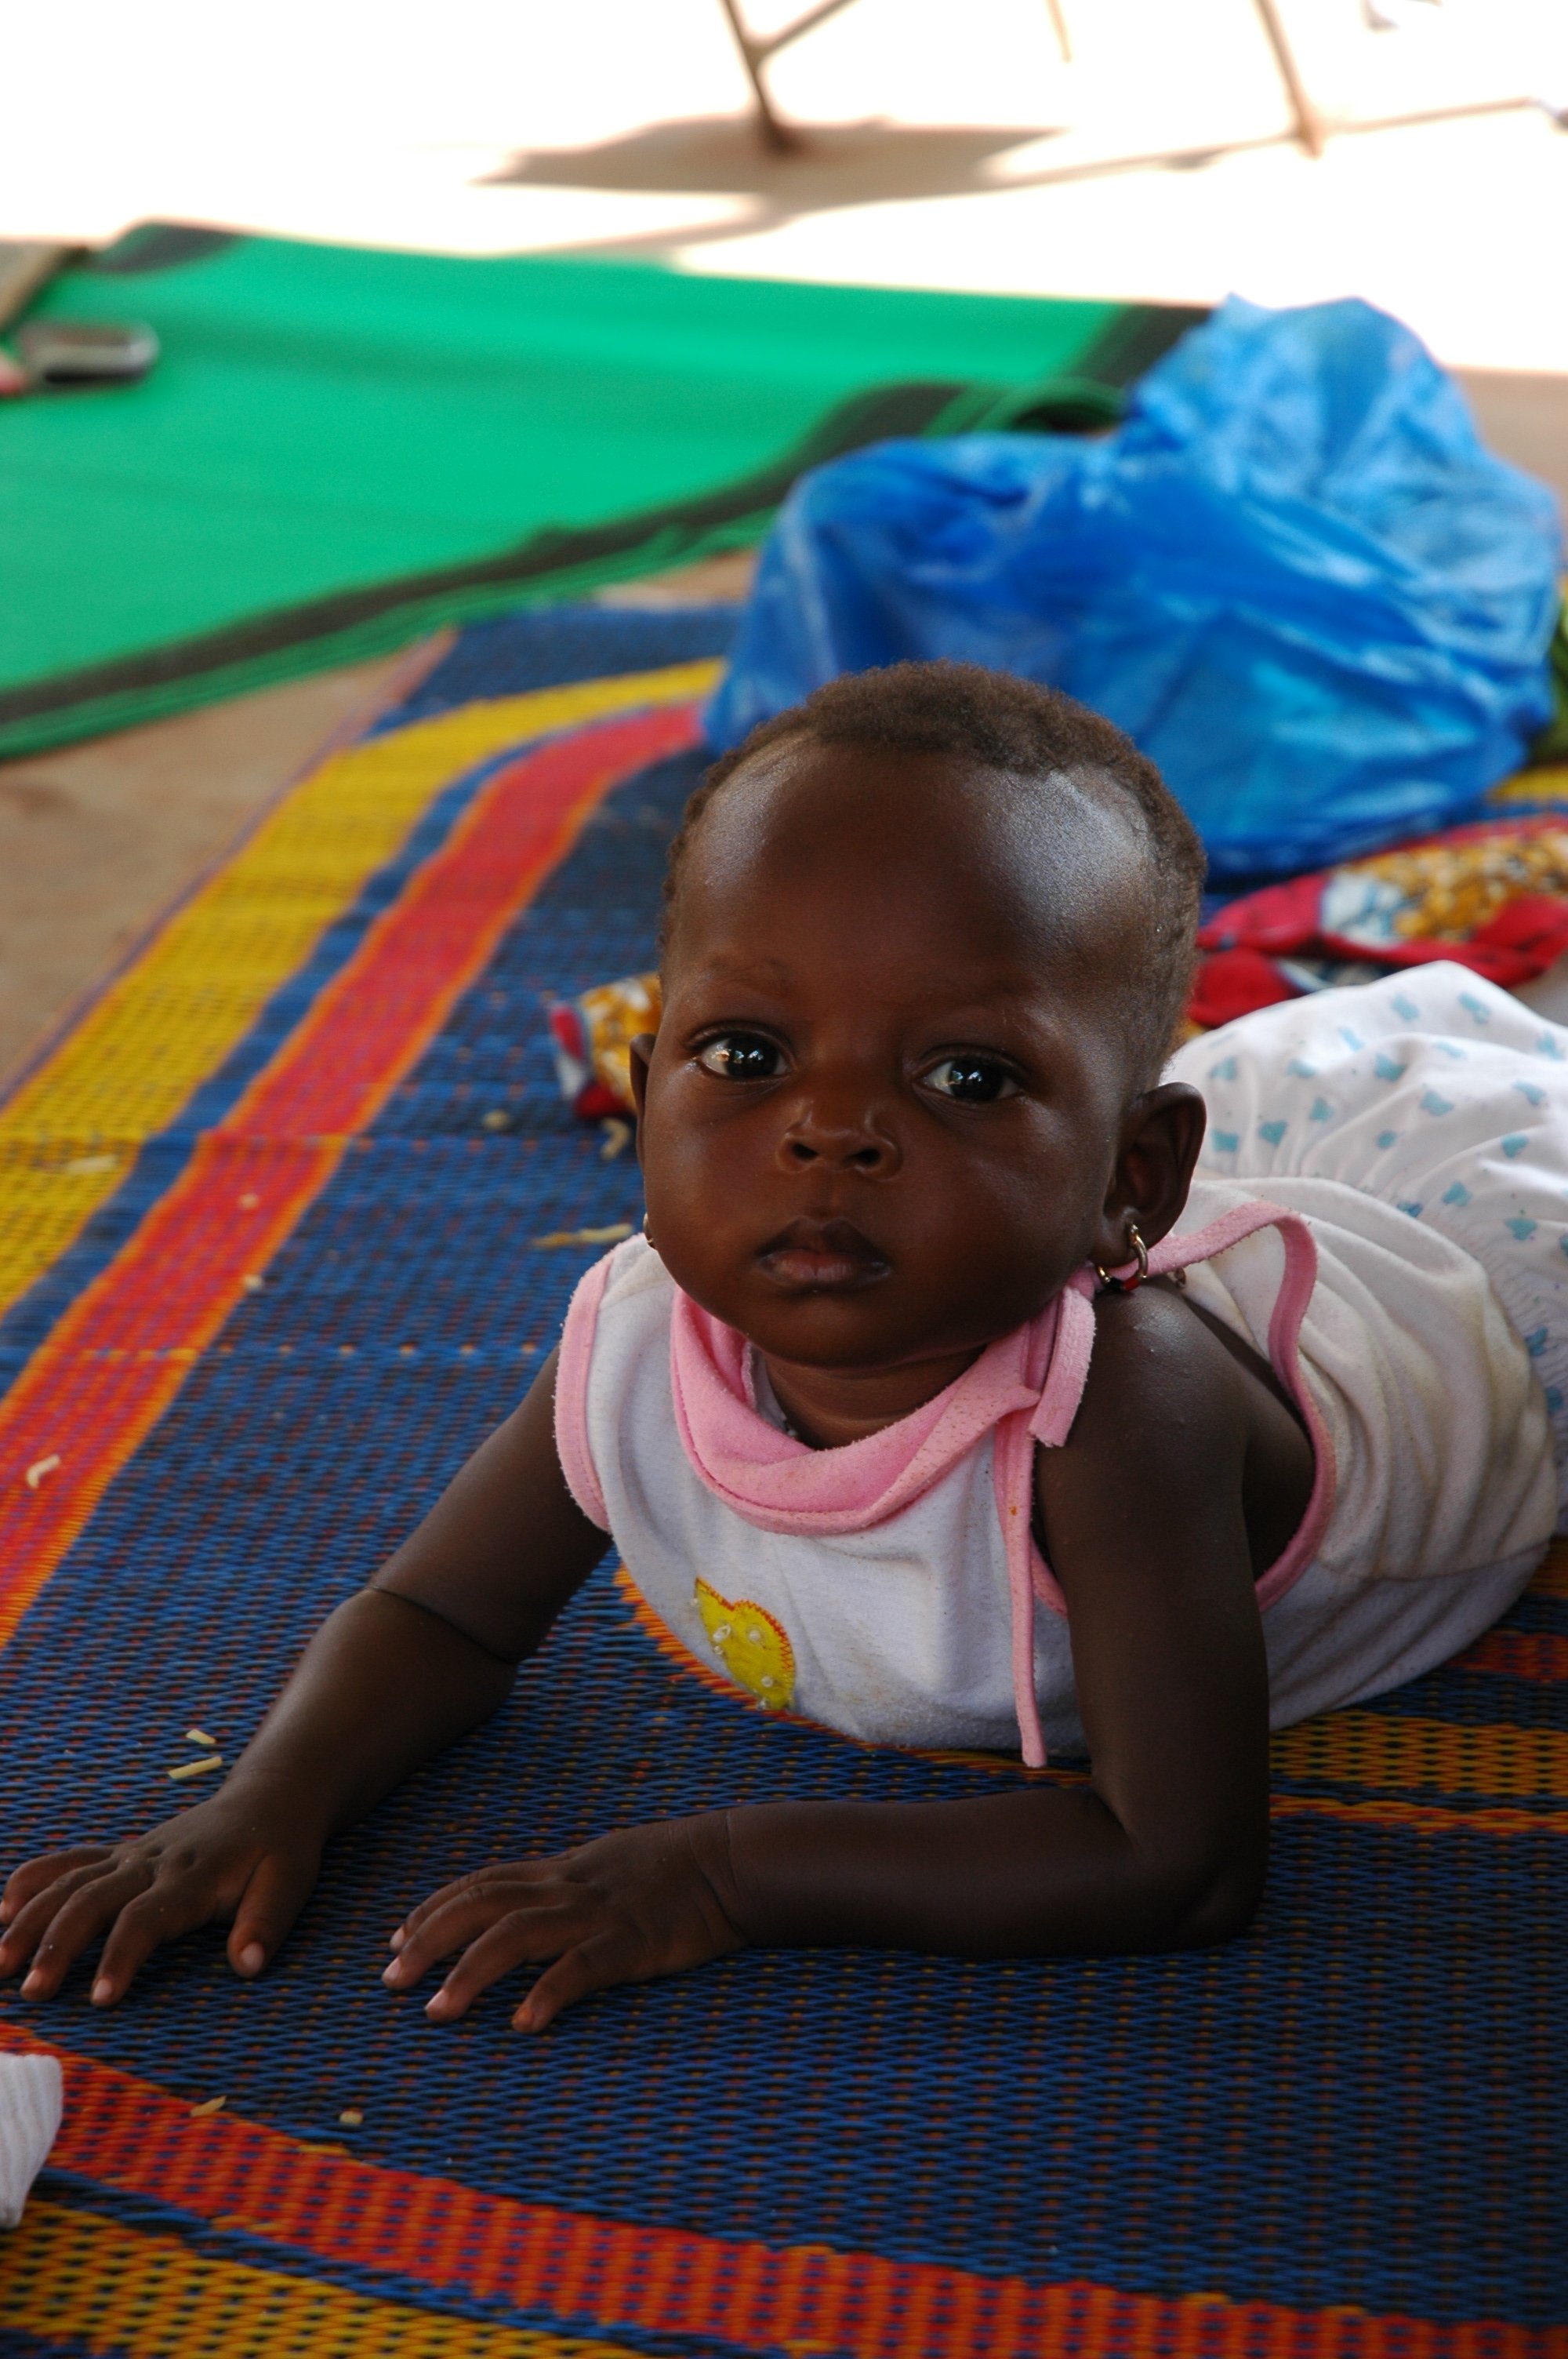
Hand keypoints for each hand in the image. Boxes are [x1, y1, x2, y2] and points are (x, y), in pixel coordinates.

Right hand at [0, 1779, 322, 2005]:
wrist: (270, 1798)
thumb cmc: (280, 1850)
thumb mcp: (290, 1883)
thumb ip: (267, 1923)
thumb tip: (247, 1966)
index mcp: (191, 1877)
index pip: (146, 1919)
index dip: (121, 1956)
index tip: (101, 1999)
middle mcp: (152, 1863)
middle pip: (92, 1900)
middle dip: (57, 1946)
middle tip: (30, 1993)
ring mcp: (132, 1855)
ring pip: (70, 1882)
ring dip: (31, 1919)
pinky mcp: (123, 1853)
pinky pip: (71, 1860)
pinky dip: (34, 1879)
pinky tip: (1, 1908)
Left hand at [383, 1815, 743, 2031]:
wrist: (731, 1860)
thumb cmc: (674, 1867)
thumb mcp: (608, 1865)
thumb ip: (566, 1885)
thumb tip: (528, 1904)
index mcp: (561, 1871)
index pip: (481, 1884)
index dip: (433, 1910)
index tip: (394, 1939)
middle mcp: (567, 1888)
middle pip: (482, 1905)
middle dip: (429, 1940)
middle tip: (390, 1980)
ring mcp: (597, 1915)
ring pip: (518, 1935)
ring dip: (470, 1972)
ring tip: (438, 2013)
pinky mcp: (632, 1942)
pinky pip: (582, 1967)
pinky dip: (548, 1993)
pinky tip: (523, 2023)